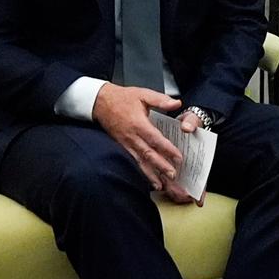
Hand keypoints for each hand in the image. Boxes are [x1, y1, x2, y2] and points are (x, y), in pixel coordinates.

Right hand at [93, 84, 186, 199]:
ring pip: (140, 162)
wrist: (100, 102)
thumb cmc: (122, 98)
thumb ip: (161, 100)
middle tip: (173, 175)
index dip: (167, 149)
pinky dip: (140, 172)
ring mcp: (125, 144)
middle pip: (148, 154)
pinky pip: (132, 162)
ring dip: (151, 174)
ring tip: (161, 185)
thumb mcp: (143, 94)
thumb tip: (177, 103)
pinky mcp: (121, 147)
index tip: (178, 157)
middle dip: (161, 166)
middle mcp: (132, 136)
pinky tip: (148, 180)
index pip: (155, 139)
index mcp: (139, 123)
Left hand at [171, 108, 208, 205]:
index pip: (201, 174)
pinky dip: (163, 180)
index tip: (199, 200)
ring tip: (170, 194)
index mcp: (198, 154)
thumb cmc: (191, 121)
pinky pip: (165, 172)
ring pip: (176, 179)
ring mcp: (179, 163)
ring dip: (173, 189)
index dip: (201, 188)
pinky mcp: (169, 160)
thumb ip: (191, 123)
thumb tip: (187, 128)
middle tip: (181, 198)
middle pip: (188, 181)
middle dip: (184, 191)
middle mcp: (189, 162)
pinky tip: (159, 187)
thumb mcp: (193, 120)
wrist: (185, 119)